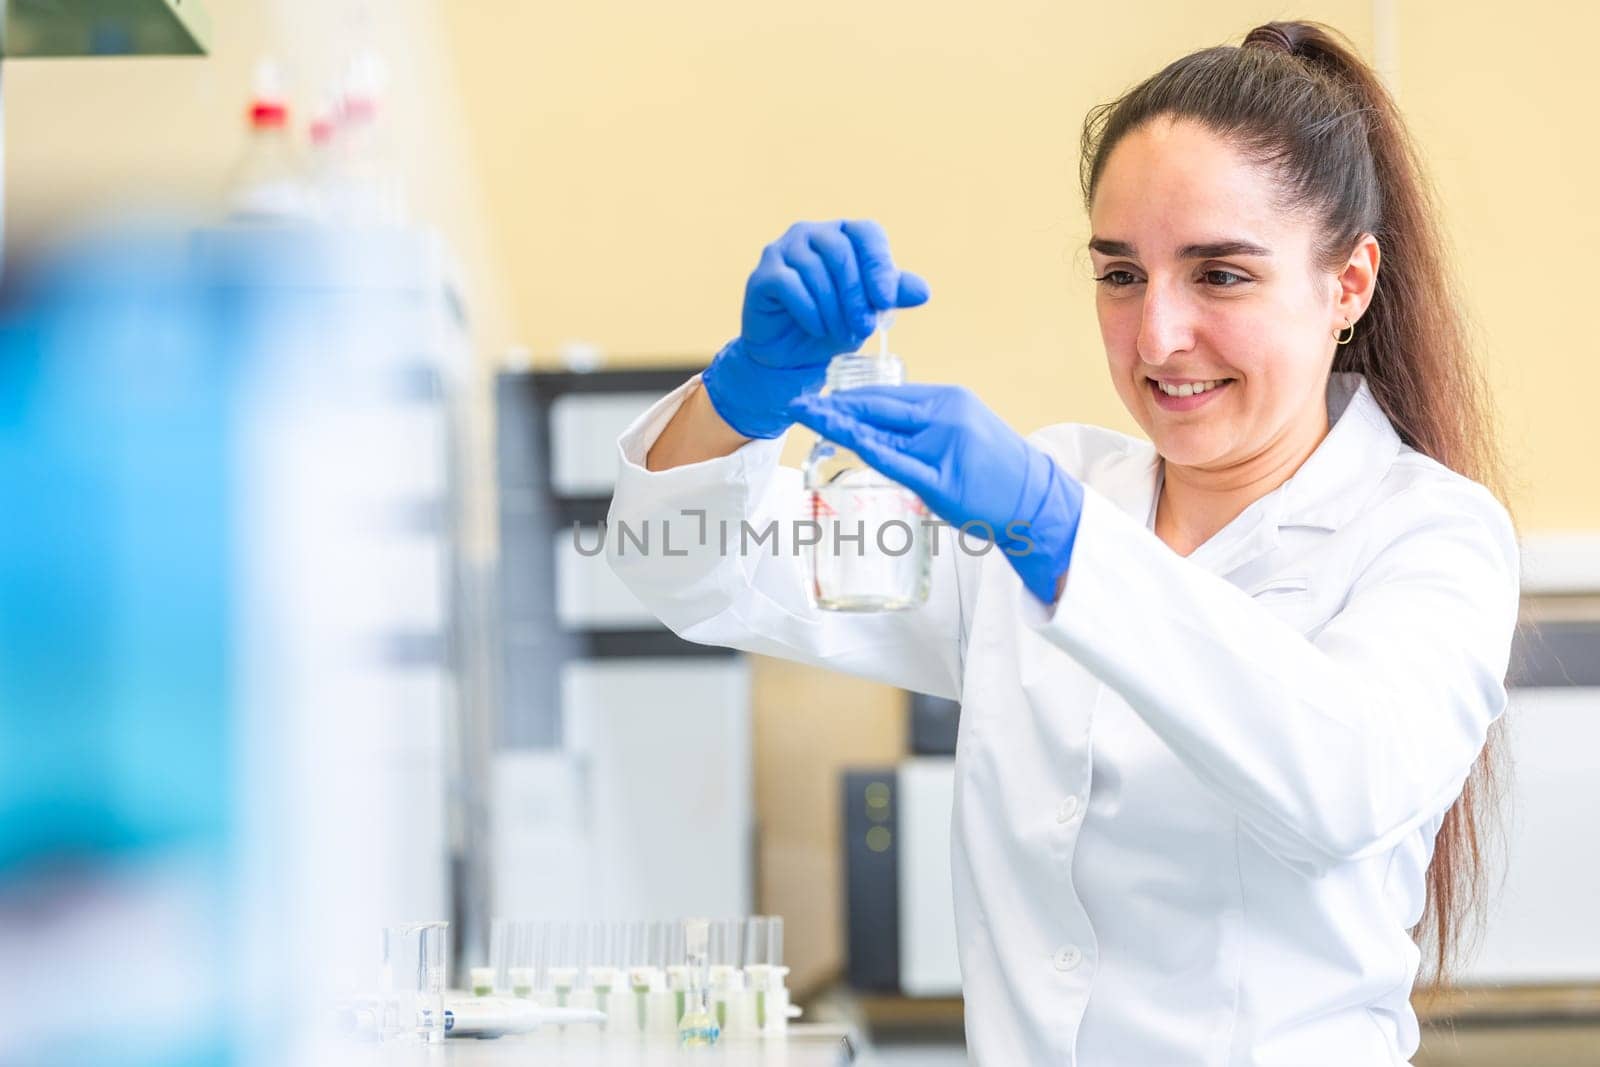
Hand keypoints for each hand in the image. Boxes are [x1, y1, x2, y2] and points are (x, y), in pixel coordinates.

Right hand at [700, 220, 929, 438]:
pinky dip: (808, 311)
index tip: (886, 301)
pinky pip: (790, 285)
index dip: (879, 265)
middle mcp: (809, 233)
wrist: (790, 356)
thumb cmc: (832, 324)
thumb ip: (891, 295)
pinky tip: (816, 328)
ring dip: (833, 308)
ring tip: (840, 333)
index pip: (866, 233)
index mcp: (841, 233)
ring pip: (815, 270)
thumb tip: (923, 291)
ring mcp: (781, 250)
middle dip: (856, 295)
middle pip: (840, 252)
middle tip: (864, 328)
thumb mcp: (868, 310)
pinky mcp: (762, 275)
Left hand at [791, 384, 1083, 603]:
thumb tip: (883, 427)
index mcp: (949, 399)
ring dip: (840, 424)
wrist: (1034, 500)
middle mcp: (946, 414)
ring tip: (807, 419)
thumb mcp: (962, 432)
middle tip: (798, 404)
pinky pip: (895, 462)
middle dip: (834, 406)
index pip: (888, 395)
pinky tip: (842, 440)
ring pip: (881, 431)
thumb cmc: (995, 471)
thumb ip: (925, 426)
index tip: (820, 398)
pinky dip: (865, 449)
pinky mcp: (942, 479)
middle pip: (878, 407)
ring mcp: (944, 445)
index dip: (850, 397)